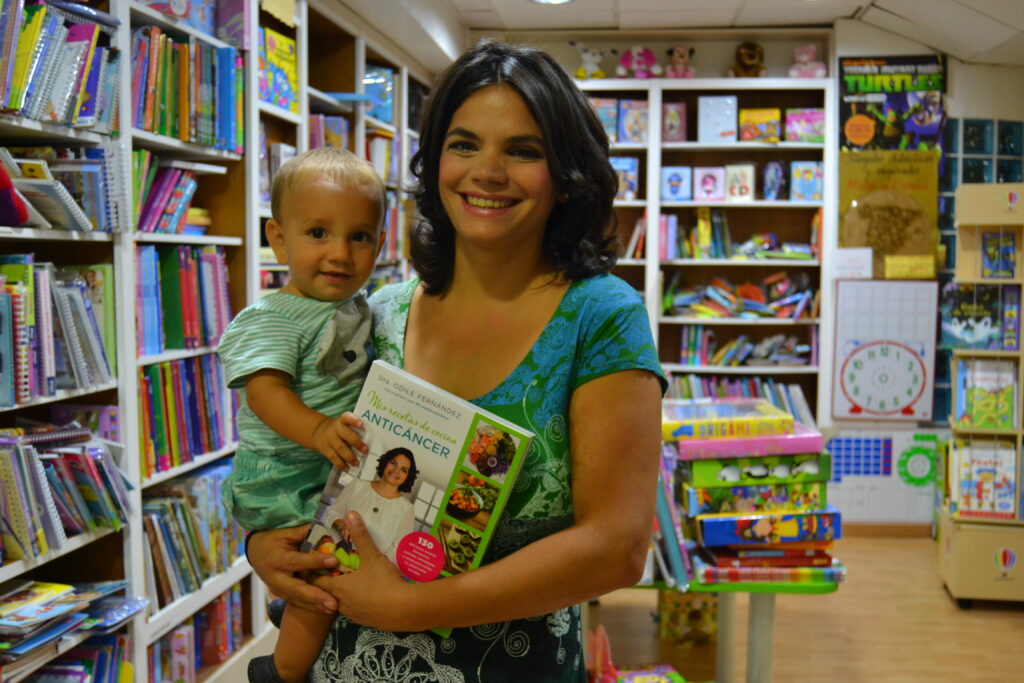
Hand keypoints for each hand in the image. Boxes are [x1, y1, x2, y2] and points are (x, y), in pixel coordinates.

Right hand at [247, 525, 339, 614]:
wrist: (256, 553)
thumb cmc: (274, 540)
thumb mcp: (285, 533)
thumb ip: (304, 532)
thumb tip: (327, 527)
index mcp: (276, 559)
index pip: (297, 561)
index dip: (315, 562)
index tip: (334, 561)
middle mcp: (276, 577)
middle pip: (296, 588)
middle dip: (315, 596)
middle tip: (333, 603)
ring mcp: (278, 589)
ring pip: (298, 599)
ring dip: (316, 606)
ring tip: (333, 609)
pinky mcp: (282, 596)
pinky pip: (298, 603)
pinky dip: (313, 608)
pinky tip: (328, 611)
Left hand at [311, 511, 424, 630]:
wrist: (404, 609)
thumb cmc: (383, 581)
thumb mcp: (371, 555)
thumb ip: (360, 535)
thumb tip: (350, 513)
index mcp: (338, 587)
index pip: (316, 580)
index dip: (314, 572)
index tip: (315, 564)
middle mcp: (341, 603)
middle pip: (328, 592)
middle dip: (330, 582)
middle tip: (335, 570)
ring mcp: (354, 615)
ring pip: (342, 603)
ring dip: (344, 594)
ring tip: (352, 582)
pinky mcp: (366, 622)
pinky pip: (356, 611)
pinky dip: (358, 603)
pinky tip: (368, 596)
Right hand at [313, 412, 366, 469]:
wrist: (318, 431)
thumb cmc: (338, 428)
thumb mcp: (343, 424)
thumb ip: (354, 428)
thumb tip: (372, 438)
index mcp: (341, 421)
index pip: (346, 418)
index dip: (353, 421)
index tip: (361, 424)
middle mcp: (334, 428)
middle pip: (345, 435)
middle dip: (356, 443)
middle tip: (365, 450)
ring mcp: (329, 439)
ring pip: (340, 448)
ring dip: (350, 457)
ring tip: (357, 463)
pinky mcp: (324, 448)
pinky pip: (333, 457)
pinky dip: (340, 464)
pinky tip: (347, 468)